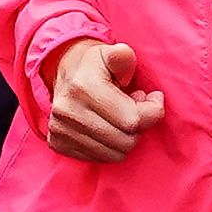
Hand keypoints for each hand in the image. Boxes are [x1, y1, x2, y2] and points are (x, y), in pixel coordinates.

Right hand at [43, 37, 164, 162]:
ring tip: (121, 117)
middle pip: (126, 141)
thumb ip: (124, 56)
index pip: (133, 120)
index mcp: (83, 87)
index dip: (153, 111)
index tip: (153, 98)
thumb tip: (128, 67)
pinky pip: (99, 158)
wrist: (64, 72)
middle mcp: (68, 111)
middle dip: (139, 126)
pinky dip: (110, 146)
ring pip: (115, 154)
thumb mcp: (113, 52)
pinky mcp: (57, 143)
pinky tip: (108, 127)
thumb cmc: (96, 65)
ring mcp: (60, 130)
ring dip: (126, 138)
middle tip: (136, 107)